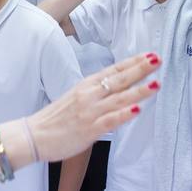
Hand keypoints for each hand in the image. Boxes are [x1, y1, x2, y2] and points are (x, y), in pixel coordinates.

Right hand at [25, 54, 161, 162]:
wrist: (33, 135)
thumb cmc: (55, 119)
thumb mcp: (75, 98)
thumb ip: (95, 93)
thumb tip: (116, 90)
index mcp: (86, 86)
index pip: (113, 70)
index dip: (132, 62)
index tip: (149, 54)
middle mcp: (89, 95)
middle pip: (119, 80)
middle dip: (140, 69)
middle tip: (158, 59)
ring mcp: (89, 112)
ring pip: (119, 98)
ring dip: (139, 90)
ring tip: (156, 83)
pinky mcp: (89, 129)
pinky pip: (110, 120)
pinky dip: (124, 114)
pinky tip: (138, 109)